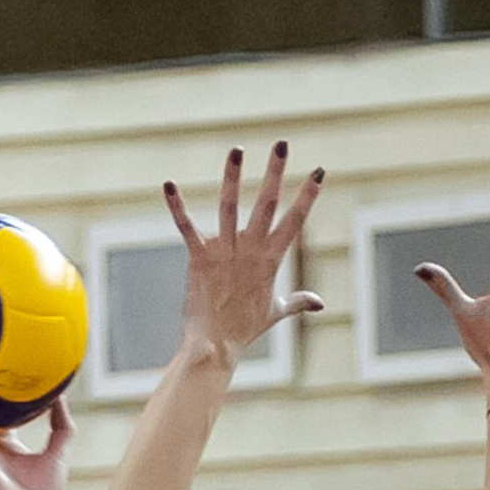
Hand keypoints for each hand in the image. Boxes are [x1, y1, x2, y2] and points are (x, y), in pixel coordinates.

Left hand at [164, 142, 324, 370]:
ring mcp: (225, 252)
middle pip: (267, 204)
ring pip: (230, 207)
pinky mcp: (199, 257)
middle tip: (282, 144)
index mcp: (271, 259)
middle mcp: (250, 250)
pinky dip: (177, 206)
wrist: (216, 346)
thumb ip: (299, 301)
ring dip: (233, 177)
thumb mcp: (276, 312)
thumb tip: (320, 303)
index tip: (320, 172)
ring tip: (237, 150)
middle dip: (276, 173)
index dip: (308, 197)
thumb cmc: (245, 328)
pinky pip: (186, 227)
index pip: (295, 222)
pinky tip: (168, 185)